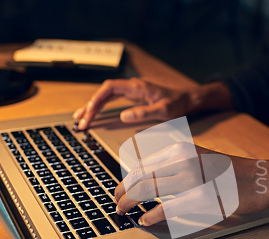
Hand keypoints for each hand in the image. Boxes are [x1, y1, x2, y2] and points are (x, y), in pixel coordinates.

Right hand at [73, 78, 194, 129]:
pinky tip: (95, 113)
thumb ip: (144, 112)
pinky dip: (102, 106)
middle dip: (91, 106)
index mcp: (137, 87)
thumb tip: (123, 116)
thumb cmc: (177, 103)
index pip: (110, 88)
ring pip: (106, 96)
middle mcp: (132, 87)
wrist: (187, 99)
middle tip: (81, 121)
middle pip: (104, 93)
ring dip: (93, 106)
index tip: (89, 111)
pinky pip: (113, 100)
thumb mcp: (163, 110)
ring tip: (80, 118)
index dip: (97, 98)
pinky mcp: (133, 97)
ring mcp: (132, 91)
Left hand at [114, 142, 268, 226]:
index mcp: (181, 149)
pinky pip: (168, 207)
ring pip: (148, 190)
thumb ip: (176, 167)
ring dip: (130, 203)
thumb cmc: (231, 172)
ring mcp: (193, 178)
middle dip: (122, 193)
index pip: (142, 165)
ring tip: (123, 212)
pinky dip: (152, 216)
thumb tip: (149, 182)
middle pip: (140, 177)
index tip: (119, 190)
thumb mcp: (200, 159)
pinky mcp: (203, 197)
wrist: (260, 178)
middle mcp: (184, 159)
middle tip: (117, 204)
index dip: (125, 180)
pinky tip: (146, 220)